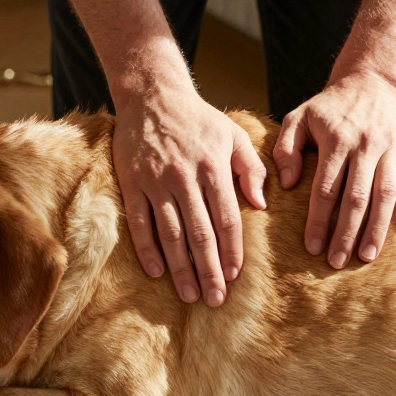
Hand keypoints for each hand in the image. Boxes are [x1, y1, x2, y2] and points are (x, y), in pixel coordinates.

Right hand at [113, 87, 266, 305]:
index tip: (234, 276)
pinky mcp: (132, 183)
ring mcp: (156, 182)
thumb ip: (252, 169)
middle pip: (199, 234)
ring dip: (180, 268)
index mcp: (213, 168)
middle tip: (215, 299)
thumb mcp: (234, 135)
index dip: (231, 250)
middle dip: (208, 270)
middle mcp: (184, 177)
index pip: (226, 219)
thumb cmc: (199, 119)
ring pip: (170, 234)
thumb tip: (262, 204)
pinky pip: (139, 223)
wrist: (152, 95)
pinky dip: (147, 249)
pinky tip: (156, 272)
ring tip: (190, 295)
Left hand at [273, 73, 395, 268]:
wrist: (369, 81)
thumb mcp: (299, 118)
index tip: (312, 248)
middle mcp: (366, 144)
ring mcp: (393, 146)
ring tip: (368, 257)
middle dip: (346, 233)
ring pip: (386, 194)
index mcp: (337, 140)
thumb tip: (289, 183)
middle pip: (356, 197)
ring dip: (378, 228)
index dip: (318, 221)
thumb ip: (286, 149)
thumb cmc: (329, 108)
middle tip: (337, 263)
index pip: (325, 189)